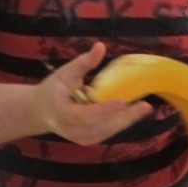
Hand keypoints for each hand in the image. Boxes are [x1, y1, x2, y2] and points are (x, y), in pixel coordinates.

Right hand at [37, 42, 151, 144]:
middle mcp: (71, 130)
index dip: (103, 109)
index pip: (84, 115)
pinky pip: (107, 132)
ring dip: (127, 120)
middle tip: (145, 106)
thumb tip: (101, 46)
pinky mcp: (88, 140)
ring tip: (144, 108)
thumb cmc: (53, 89)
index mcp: (62, 112)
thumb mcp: (65, 73)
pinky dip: (121, 122)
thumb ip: (83, 62)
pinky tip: (133, 112)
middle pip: (101, 126)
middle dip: (125, 116)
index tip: (122, 102)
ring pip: (107, 131)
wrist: (42, 112)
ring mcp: (80, 138)